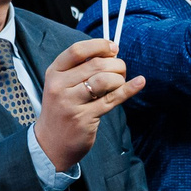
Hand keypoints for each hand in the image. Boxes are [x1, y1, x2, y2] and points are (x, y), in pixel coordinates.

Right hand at [36, 37, 143, 171]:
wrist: (50, 144)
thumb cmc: (62, 110)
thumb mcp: (61, 86)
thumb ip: (81, 69)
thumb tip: (112, 54)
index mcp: (54, 73)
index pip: (77, 50)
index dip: (99, 46)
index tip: (113, 48)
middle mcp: (59, 86)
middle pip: (95, 65)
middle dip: (116, 64)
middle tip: (121, 69)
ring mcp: (71, 103)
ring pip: (104, 80)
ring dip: (119, 78)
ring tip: (120, 82)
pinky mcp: (84, 118)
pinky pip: (112, 99)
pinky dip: (129, 89)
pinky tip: (140, 82)